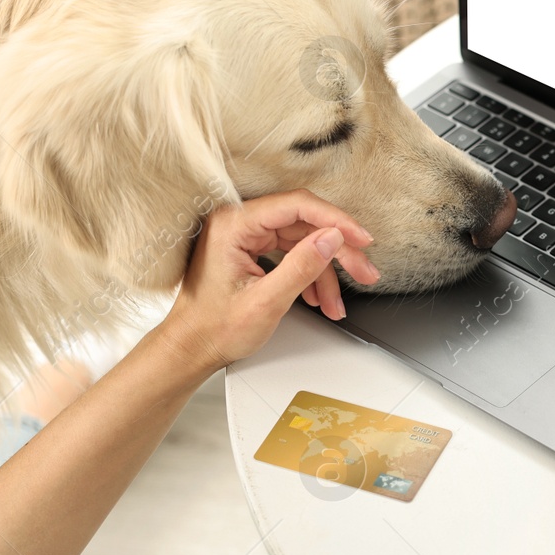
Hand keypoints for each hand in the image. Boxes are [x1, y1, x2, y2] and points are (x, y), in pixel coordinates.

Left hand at [157, 189, 380, 377]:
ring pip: (303, 241)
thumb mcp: (265, 302)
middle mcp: (238, 223)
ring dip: (326, 272)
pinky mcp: (251, 249)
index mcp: (234, 225)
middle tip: (364, 272)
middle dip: (337, 252)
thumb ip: (301, 267)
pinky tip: (319, 298)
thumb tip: (332, 238)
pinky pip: (292, 253)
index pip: (297, 206)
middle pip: (305, 224)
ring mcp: (245, 235)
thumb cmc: (212, 329)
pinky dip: (310, 275)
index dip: (335, 220)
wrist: (190, 348)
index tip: (361, 238)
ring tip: (338, 302)